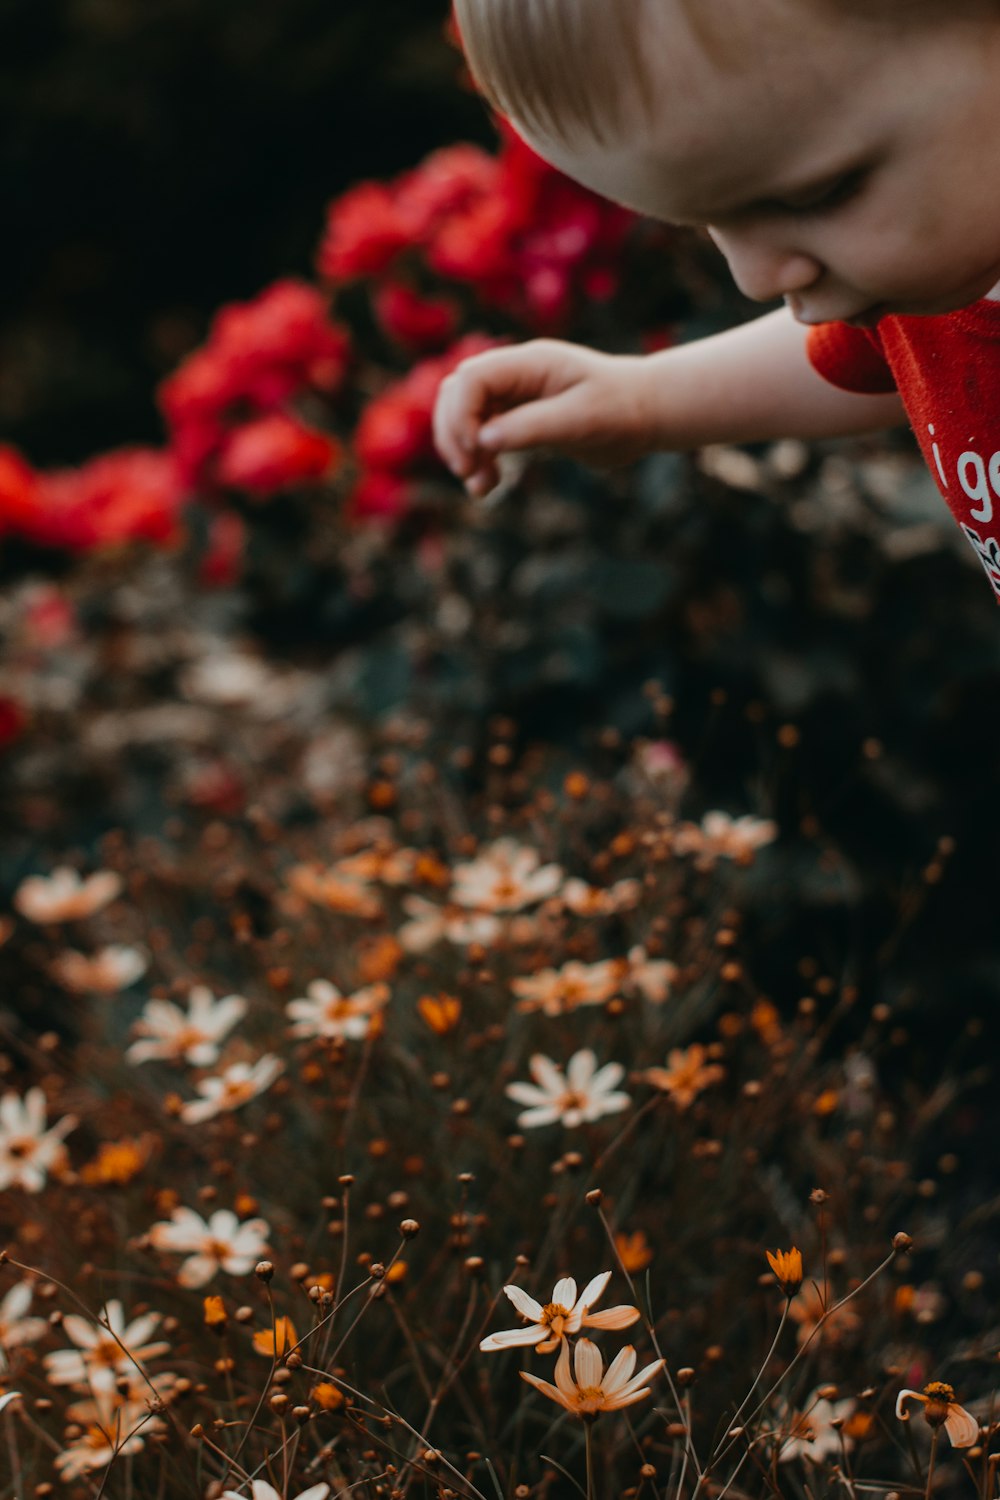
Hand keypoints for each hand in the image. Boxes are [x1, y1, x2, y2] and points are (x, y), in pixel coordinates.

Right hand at [433, 339, 653, 496]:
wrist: (647, 414)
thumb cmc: (622, 410)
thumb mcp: (583, 419)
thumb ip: (533, 427)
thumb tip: (483, 440)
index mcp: (529, 363)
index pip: (471, 377)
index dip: (461, 414)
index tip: (477, 451)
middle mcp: (516, 375)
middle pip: (456, 393)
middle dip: (453, 434)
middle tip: (468, 472)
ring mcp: (515, 397)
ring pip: (463, 416)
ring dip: (462, 451)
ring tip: (480, 486)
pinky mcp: (519, 420)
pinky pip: (482, 436)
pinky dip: (478, 460)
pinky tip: (487, 486)